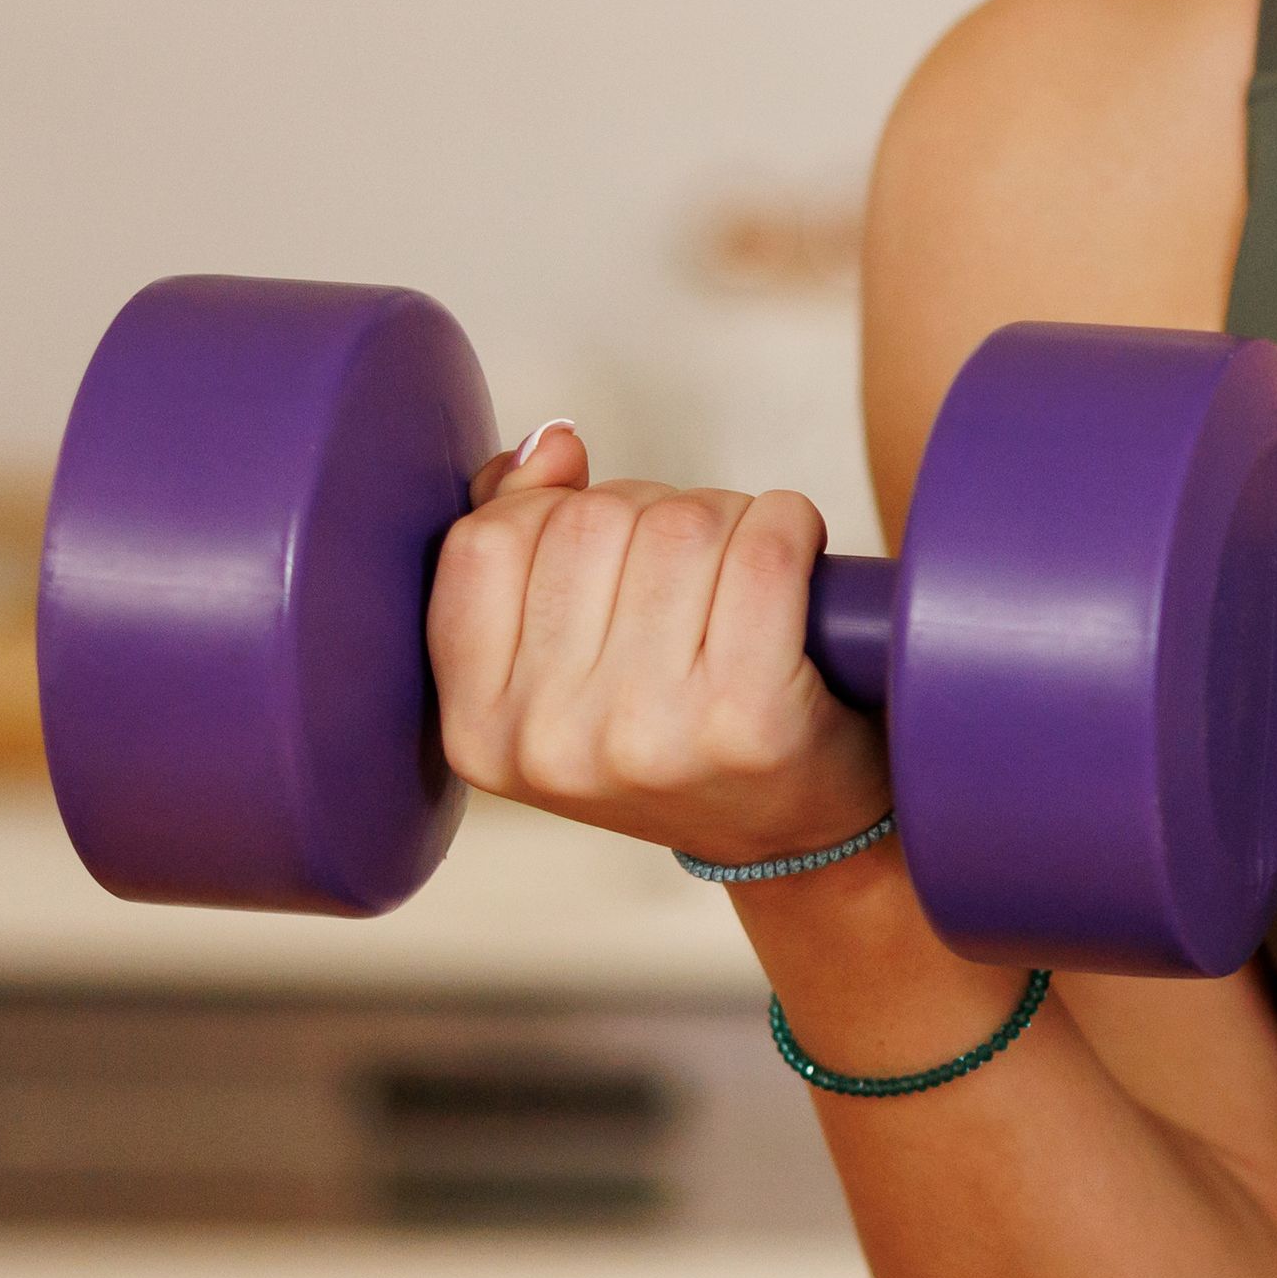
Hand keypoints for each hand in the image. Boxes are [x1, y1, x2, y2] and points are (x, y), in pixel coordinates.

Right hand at [424, 421, 890, 868]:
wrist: (795, 832)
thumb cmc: (678, 731)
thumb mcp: (562, 665)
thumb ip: (521, 543)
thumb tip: (549, 445)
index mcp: (480, 732)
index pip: (483, 543)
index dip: (552, 509)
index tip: (606, 544)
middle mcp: (551, 743)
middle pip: (591, 519)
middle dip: (653, 512)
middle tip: (692, 572)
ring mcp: (647, 737)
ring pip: (679, 522)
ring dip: (727, 518)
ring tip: (741, 577)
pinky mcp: (749, 720)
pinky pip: (764, 547)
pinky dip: (790, 525)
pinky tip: (797, 562)